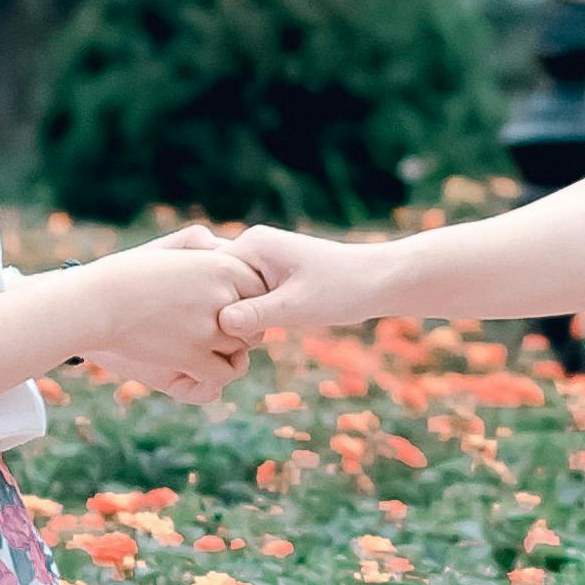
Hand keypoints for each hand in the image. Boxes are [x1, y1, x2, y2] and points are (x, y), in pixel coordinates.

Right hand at [70, 230, 269, 402]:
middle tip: (220, 330)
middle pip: (257, 319)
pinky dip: (215, 373)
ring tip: (207, 348)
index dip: (248, 300)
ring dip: (229, 351)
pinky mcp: (193, 355)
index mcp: (222, 266)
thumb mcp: (167, 249)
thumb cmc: (129, 273)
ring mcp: (210, 328)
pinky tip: (197, 367)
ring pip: (242, 348)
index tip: (229, 306)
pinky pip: (224, 372)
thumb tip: (220, 246)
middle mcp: (224, 295)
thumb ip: (198, 244)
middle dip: (243, 327)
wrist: (99, 301)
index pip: (261, 287)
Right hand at [210, 226, 403, 347]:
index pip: (206, 274)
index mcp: (253, 244)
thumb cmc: (343, 289)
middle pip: (213, 284)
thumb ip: (258, 313)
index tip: (211, 333)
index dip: (205, 306)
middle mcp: (252, 247)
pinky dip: (243, 316)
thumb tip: (222, 324)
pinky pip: (243, 297)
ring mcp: (260, 261)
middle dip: (213, 311)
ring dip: (228, 316)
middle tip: (214, 340)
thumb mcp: (298, 306)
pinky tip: (245, 338)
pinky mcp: (270, 276)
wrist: (379, 280)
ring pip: (227, 293)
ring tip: (229, 340)